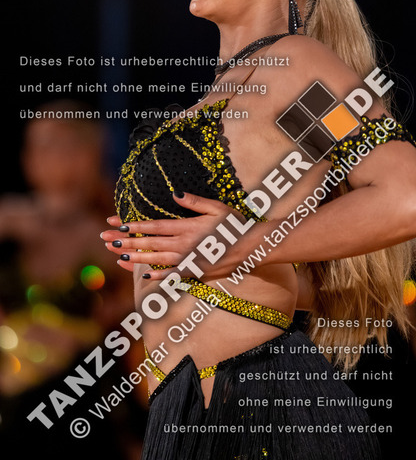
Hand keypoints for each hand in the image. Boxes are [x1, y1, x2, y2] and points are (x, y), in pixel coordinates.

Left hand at [101, 192, 235, 279]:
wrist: (251, 248)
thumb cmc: (235, 225)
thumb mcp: (217, 207)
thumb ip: (195, 202)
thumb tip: (175, 195)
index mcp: (187, 227)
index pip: (154, 226)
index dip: (135, 226)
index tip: (117, 224)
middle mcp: (184, 244)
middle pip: (149, 243)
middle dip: (126, 241)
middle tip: (107, 240)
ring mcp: (188, 260)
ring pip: (156, 259)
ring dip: (135, 258)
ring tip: (118, 257)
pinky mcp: (195, 272)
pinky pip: (172, 275)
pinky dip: (158, 277)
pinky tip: (145, 276)